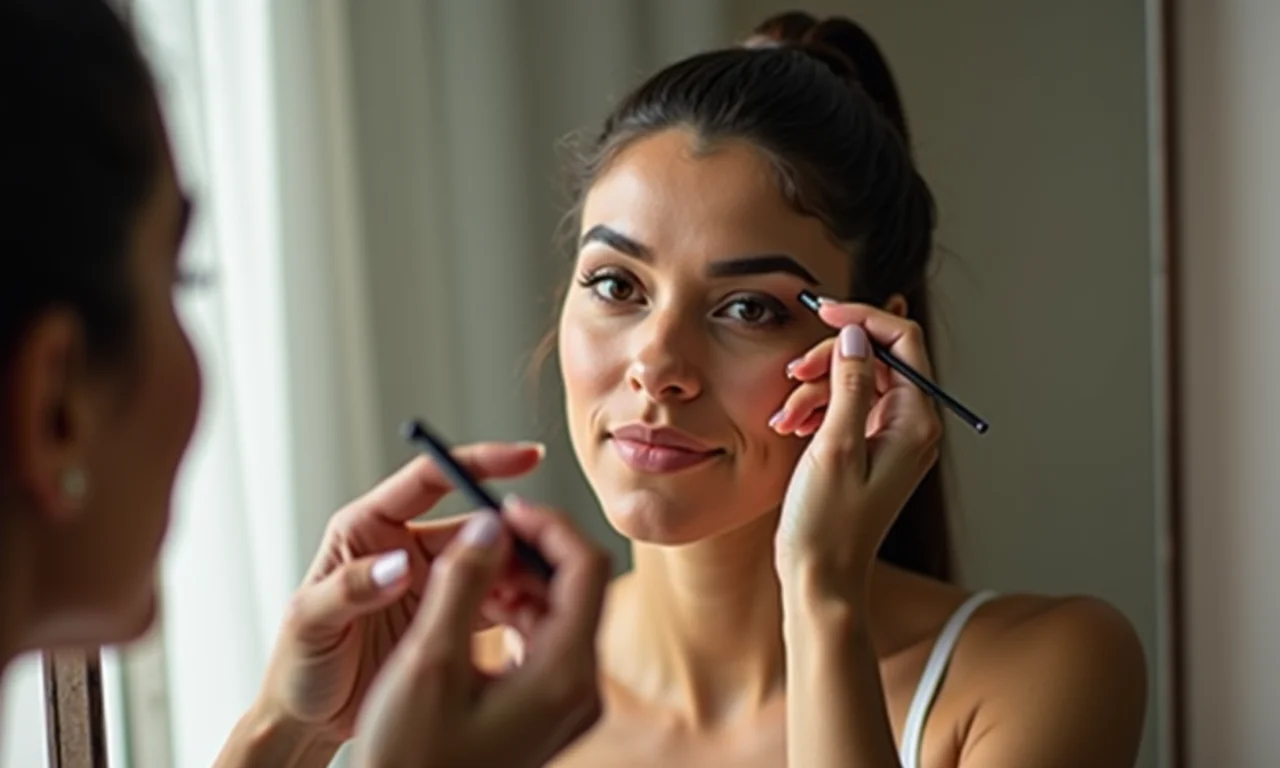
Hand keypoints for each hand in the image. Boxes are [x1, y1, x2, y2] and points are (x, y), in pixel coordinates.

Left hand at [251, 442, 551, 745]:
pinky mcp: (447, 616)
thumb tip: (398, 564)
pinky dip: (516, 605)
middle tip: (545, 546)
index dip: (478, 463)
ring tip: (542, 588)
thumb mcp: (309, 623)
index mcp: (368, 528)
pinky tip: (531, 616)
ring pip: (489, 562)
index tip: (523, 457)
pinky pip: (492, 601)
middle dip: (511, 530)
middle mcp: (404, 547)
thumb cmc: (296, 665)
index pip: (430, 480)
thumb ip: (350, 588)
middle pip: (471, 523)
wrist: (308, 719)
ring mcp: (430, 582)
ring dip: (518, 570)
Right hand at [351, 497, 609, 767]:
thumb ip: (463, 585)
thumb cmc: (411, 759)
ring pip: (560, 612)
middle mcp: (579, 688)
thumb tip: (491, 523)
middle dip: (532, 549)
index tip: (504, 504)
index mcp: (564, 674)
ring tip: (468, 567)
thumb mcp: (429, 663)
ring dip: (520, 579)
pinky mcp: (547, 710)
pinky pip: (545, 641)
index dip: (549, 526)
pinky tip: (473, 607)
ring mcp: (567, 702)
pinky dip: (515, 612)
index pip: (587, 568)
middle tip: (481, 531)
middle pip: (578, 587)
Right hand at [774, 301, 941, 587]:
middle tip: (791, 379)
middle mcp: (910, 426)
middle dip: (828, 362)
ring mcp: (889, 438)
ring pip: (852, 382)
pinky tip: (791, 427)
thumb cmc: (828, 524)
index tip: (822, 312)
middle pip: (874, 359)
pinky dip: (815, 409)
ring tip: (786, 418)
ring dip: (813, 389)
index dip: (862, 319)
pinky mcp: (866, 450)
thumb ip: (849, 384)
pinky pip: (843, 409)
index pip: (902, 341)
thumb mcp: (835, 446)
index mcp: (914, 422)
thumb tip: (857, 334)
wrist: (820, 578)